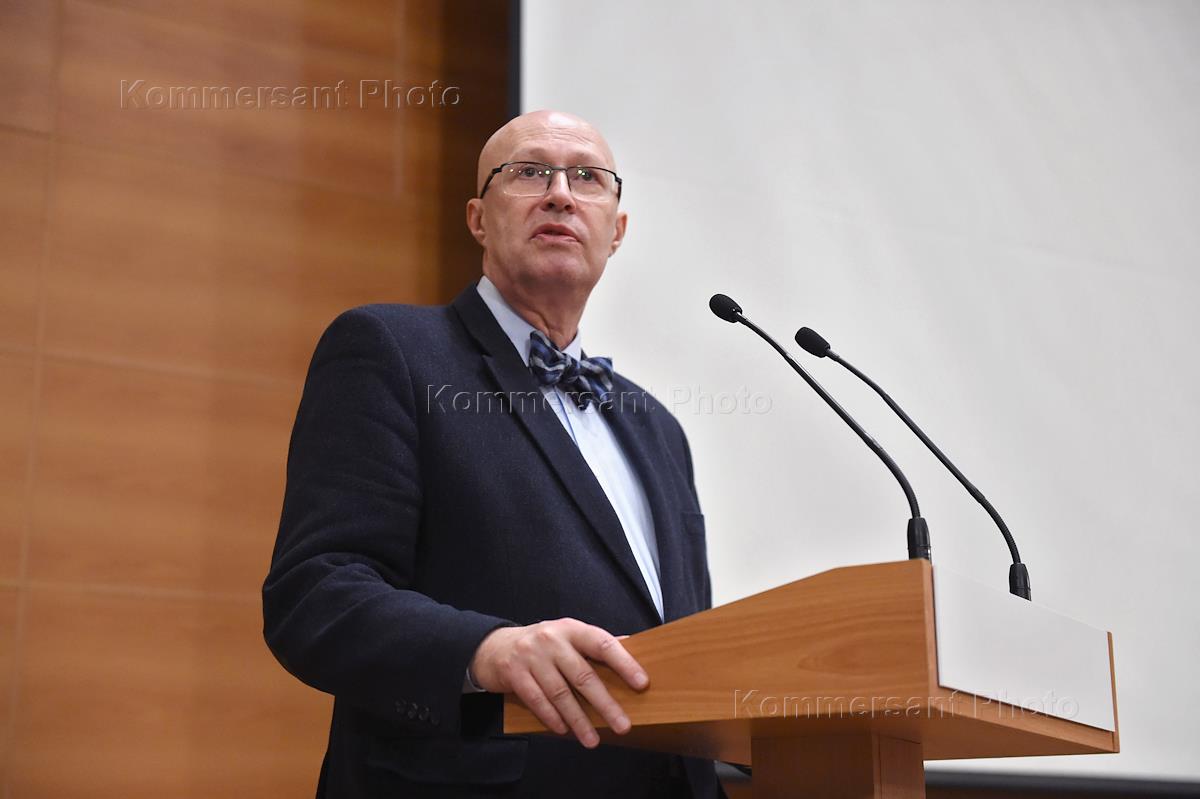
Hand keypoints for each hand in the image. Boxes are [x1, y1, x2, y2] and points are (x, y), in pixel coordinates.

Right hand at [469, 618, 648, 748]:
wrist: (494, 647)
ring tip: (592, 740)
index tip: (641, 683)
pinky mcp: (514, 673)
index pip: (602, 644)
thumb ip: (595, 644)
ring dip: (578, 720)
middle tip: (622, 725)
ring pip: (560, 693)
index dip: (624, 663)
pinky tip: (564, 731)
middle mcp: (552, 640)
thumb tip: (632, 646)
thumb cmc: (542, 645)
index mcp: (571, 629)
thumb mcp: (568, 637)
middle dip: (605, 704)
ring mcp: (531, 656)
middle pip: (583, 675)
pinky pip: (536, 700)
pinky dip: (551, 717)